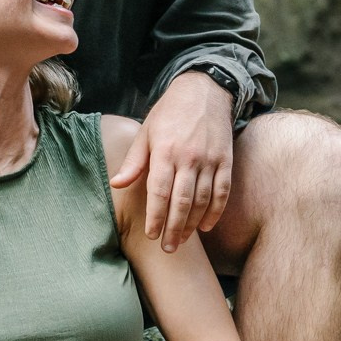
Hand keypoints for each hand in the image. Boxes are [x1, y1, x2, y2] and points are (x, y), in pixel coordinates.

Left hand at [109, 71, 234, 251]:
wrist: (204, 91)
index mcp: (165, 150)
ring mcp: (210, 159)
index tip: (152, 235)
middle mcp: (189, 157)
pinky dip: (216, 211)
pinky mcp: (226, 160)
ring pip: (203, 199)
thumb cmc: (169, 114)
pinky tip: (206, 226)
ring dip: (193, 224)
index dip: (156, 216)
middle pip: (182, 201)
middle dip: (174, 228)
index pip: (159, 191)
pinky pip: (222, 191)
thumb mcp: (145, 132)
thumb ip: (133, 162)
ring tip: (183, 240)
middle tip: (168, 249)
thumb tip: (115, 185)